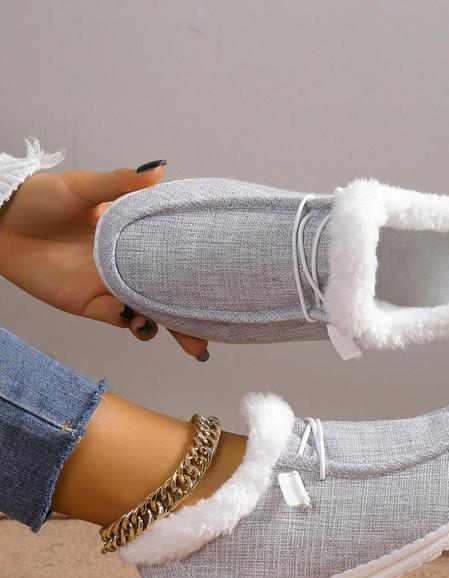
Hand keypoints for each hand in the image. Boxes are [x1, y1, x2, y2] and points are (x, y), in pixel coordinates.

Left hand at [0, 161, 208, 356]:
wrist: (1, 222)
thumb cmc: (40, 198)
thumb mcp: (83, 186)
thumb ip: (120, 182)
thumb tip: (158, 168)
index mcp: (134, 236)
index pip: (173, 256)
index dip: (196, 270)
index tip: (220, 282)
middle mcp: (128, 264)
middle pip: (166, 293)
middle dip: (188, 316)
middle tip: (207, 333)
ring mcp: (111, 285)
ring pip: (148, 312)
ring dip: (165, 324)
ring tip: (179, 333)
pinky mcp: (90, 304)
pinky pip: (118, 318)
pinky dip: (132, 323)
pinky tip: (138, 320)